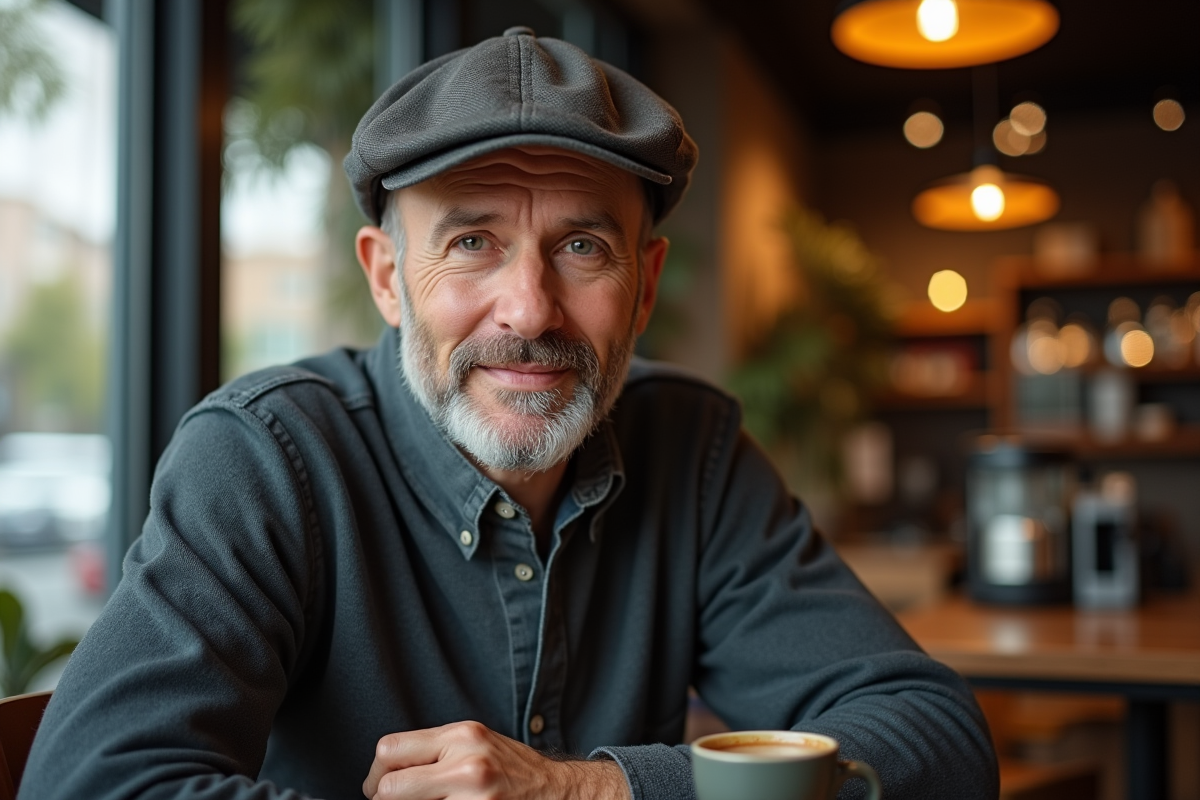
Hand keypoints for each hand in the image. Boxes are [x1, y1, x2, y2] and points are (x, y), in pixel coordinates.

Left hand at [362, 720, 629, 799]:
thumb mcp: (477, 744)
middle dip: (383, 798)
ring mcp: (474, 796)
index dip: (377, 774)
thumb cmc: (515, 772)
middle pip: (389, 786)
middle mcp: (467, 761)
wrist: (560, 793)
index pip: (390, 750)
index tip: (380, 787)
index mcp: (463, 735)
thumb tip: (388, 770)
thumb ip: (437, 750)